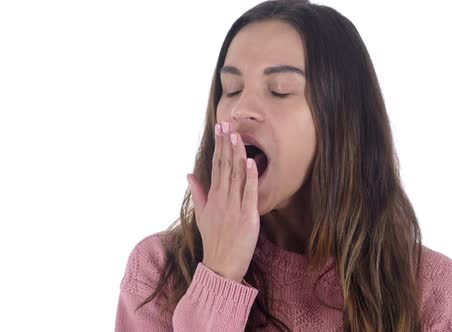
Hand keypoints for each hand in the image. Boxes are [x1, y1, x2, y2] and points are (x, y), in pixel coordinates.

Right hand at [186, 121, 259, 282]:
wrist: (221, 264)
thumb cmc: (214, 240)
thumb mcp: (202, 215)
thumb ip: (198, 193)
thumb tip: (188, 174)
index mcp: (213, 197)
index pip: (216, 166)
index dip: (219, 146)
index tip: (220, 130)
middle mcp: (222, 198)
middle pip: (225, 166)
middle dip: (226, 144)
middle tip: (227, 124)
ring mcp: (234, 206)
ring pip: (236, 175)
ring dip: (237, 154)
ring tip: (237, 136)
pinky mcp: (247, 215)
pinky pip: (249, 193)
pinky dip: (251, 177)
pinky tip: (251, 162)